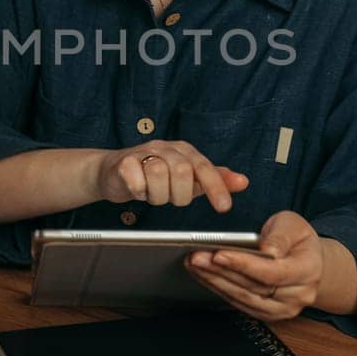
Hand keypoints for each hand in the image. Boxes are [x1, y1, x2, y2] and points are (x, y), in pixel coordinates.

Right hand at [95, 140, 249, 211]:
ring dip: (158, 195)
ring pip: (159, 176)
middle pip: (183, 172)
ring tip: (153, 194)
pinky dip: (140, 192)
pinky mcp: (124, 162)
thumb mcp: (187, 178)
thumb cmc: (154, 176)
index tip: (224, 208)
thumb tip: (243, 181)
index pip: (205, 167)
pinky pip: (137, 181)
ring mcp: (144, 152)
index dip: (216, 188)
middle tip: (170, 198)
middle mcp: (166, 148)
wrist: (113, 171)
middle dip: (179, 195)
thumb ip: (214, 180)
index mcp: (184, 151)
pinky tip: (138, 190)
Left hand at [185, 210, 335, 319]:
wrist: (309, 263)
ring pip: (243, 298)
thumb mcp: (293, 225)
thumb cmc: (298, 240)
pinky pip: (239, 303)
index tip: (219, 254)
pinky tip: (203, 275)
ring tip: (194, 264)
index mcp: (308, 271)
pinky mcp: (267, 314)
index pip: (272, 273)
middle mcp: (298, 296)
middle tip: (196, 257)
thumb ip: (279, 236)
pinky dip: (218, 289)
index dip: (244, 265)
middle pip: (253, 287)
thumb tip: (265, 250)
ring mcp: (282, 309)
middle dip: (221, 271)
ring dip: (215, 281)